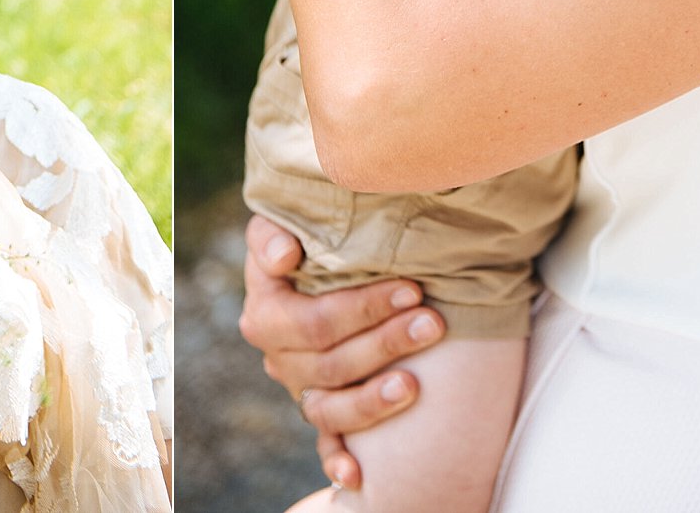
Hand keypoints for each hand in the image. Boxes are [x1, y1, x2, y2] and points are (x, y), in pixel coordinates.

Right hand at [238, 214, 443, 490]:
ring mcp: (302, 389)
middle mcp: (280, 358)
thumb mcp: (278, 225)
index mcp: (267, 314)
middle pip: (332, 363)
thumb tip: (286, 256)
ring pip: (331, 408)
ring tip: (415, 386)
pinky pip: (325, 443)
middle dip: (385, 343)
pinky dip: (337, 461)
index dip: (364, 308)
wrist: (306, 267)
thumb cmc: (302, 241)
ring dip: (373, 400)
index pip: (316, 321)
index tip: (413, 288)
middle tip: (432, 323)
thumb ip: (273, 234)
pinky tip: (358, 475)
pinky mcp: (321, 412)